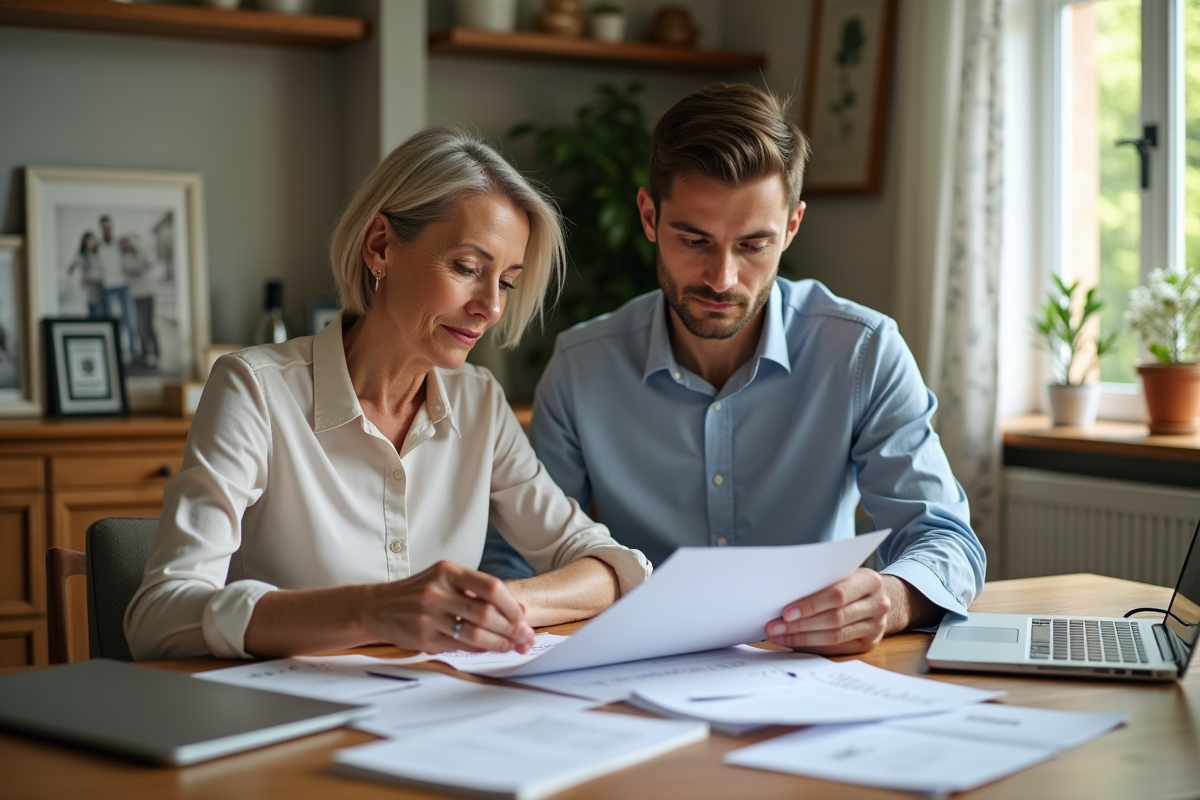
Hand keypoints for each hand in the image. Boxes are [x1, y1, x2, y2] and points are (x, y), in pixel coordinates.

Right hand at [361, 560, 534, 654]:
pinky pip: (460, 646)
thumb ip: (478, 591)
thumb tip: (520, 609)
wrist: (378, 607)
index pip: (490, 587)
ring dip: (499, 643)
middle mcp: (437, 592)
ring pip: (474, 634)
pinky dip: (480, 649)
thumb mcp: (446, 580)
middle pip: (486, 614)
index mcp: (448, 571)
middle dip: (511, 628)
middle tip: (525, 636)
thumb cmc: (420, 592)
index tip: (522, 616)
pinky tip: (490, 648)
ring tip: (512, 645)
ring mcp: (428, 616)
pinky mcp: (423, 638)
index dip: (511, 605)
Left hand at [765, 568, 896, 654]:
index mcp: (870, 581)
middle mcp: (878, 604)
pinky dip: (813, 646)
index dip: (810, 605)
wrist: (876, 597)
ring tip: (779, 636)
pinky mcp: (870, 643)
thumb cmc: (850, 582)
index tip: (785, 613)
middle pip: (835, 618)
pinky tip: (795, 643)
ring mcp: (876, 626)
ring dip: (803, 638)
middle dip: (801, 625)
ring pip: (835, 636)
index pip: (837, 595)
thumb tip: (783, 599)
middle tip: (775, 628)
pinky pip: (837, 648)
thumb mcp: (842, 574)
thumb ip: (822, 583)